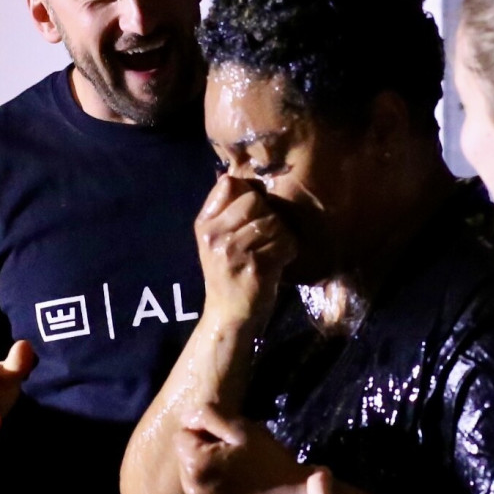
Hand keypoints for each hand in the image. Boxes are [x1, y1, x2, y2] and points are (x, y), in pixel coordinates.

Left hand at [176, 404, 308, 493]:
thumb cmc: (269, 459)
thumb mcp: (242, 429)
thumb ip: (209, 416)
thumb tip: (186, 418)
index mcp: (196, 464)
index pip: (182, 436)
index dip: (204, 432)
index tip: (227, 439)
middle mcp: (192, 489)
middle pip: (184, 458)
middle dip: (202, 452)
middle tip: (232, 453)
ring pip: (191, 478)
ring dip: (206, 471)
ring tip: (234, 471)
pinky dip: (212, 490)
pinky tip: (235, 488)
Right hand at [195, 175, 296, 325]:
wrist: (228, 315)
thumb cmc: (229, 273)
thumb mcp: (218, 240)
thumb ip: (228, 211)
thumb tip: (245, 178)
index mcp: (205, 224)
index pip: (229, 184)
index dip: (250, 191)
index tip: (255, 209)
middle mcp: (215, 236)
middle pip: (255, 201)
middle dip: (268, 215)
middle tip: (267, 236)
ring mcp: (233, 252)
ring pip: (273, 222)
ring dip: (281, 235)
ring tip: (273, 250)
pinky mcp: (255, 268)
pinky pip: (285, 243)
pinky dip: (289, 251)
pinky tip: (279, 261)